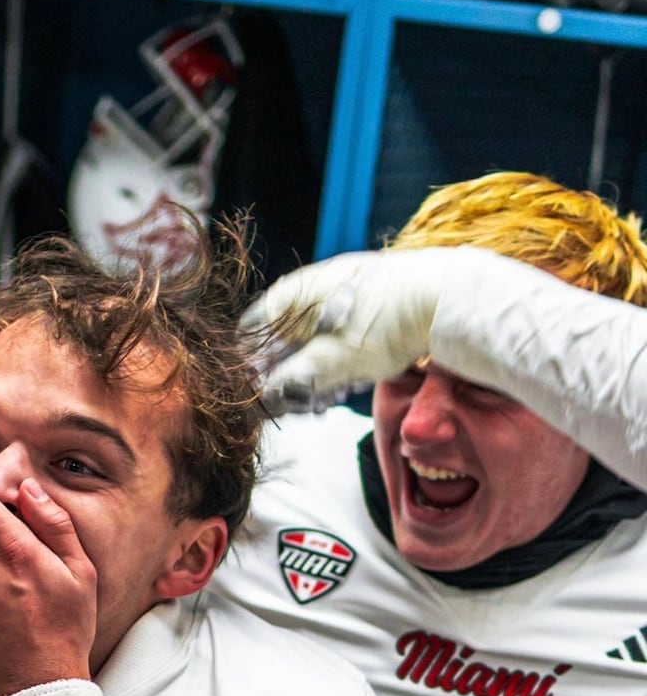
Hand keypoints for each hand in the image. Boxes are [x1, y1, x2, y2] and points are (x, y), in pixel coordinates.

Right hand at [246, 249, 450, 412]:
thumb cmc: (382, 326)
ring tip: (328, 400)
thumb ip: (289, 380)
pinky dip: (336, 360)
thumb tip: (264, 396)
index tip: (267, 397)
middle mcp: (308, 290)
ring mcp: (338, 293)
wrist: (446, 297)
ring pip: (310, 341)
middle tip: (303, 406)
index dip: (253, 371)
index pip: (249, 336)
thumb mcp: (330, 363)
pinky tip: (348, 382)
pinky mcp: (363, 302)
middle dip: (287, 378)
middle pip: (281, 340)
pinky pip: (336, 335)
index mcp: (290, 296)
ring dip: (313, 375)